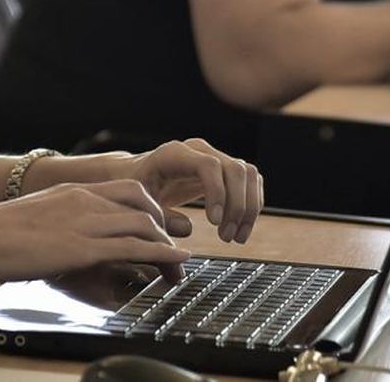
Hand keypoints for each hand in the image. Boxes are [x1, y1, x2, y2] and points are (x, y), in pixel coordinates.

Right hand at [0, 180, 189, 283]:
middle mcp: (83, 198)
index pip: (129, 190)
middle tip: (174, 252)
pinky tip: (174, 263)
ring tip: (177, 269)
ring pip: (145, 224)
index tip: (160, 232)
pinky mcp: (80, 246)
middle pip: (144, 203)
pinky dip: (161, 255)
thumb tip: (65, 242)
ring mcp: (83, 220)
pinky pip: (133, 246)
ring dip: (168, 247)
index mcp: (72, 190)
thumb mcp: (34, 219)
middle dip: (166, 228)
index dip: (152, 210)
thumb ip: (57, 223)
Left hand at [121, 138, 263, 243]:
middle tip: (226, 237)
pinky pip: (251, 182)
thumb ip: (160, 218)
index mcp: (174, 154)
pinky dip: (252, 206)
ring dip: (248, 209)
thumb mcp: (139, 205)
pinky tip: (240, 229)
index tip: (214, 222)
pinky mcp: (226, 170)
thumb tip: (188, 229)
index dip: (217, 193)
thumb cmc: (137, 190)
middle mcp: (199, 151)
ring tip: (235, 237)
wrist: (140, 177)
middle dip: (236, 207)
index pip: (208, 165)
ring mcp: (216, 157)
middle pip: (235, 170)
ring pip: (248, 175)